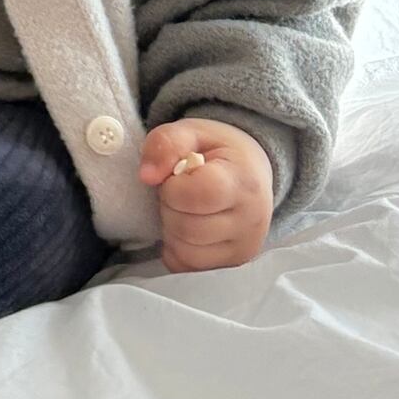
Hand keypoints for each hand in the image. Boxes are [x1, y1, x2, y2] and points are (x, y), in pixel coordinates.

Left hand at [138, 117, 273, 272]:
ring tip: (183, 209)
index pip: (199, 196)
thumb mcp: (191, 131)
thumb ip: (165, 143)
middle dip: (169, 207)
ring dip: (171, 230)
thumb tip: (146, 176)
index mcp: (243, 182)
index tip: (176, 176)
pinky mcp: (233, 264)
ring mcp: (244, 248)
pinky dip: (177, 249)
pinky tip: (185, 228)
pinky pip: (188, 267)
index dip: (173, 187)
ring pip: (187, 253)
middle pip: (188, 228)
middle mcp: (251, 222)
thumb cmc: (217, 150)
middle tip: (177, 192)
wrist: (251, 172)